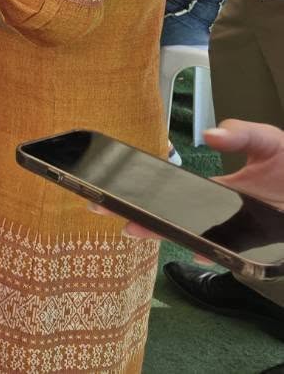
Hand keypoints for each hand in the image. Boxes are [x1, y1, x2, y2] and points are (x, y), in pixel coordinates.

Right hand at [105, 120, 283, 249]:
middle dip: (145, 220)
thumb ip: (241, 133)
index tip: (118, 191)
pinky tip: (198, 249)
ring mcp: (238, 235)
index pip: (172, 192)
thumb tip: (208, 135)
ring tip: (144, 231)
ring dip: (172, 237)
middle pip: (175, 220)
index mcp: (216, 190)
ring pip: (198, 240)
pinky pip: (231, 254)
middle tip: (118, 217)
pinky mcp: (257, 249)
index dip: (144, 193)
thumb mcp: (269, 141)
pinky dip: (214, 254)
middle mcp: (222, 216)